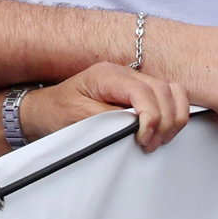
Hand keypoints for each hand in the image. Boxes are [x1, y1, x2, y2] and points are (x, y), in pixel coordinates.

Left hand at [23, 63, 186, 151]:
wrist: (44, 109)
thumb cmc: (56, 111)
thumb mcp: (76, 117)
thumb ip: (107, 120)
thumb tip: (135, 126)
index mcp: (108, 75)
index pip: (144, 91)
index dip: (151, 117)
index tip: (144, 139)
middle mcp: (125, 74)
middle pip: (164, 90)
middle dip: (165, 121)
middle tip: (151, 144)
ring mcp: (134, 81)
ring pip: (173, 92)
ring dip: (173, 118)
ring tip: (157, 140)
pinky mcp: (139, 93)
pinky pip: (168, 98)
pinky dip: (173, 114)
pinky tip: (161, 132)